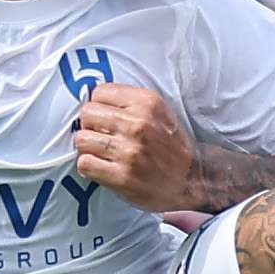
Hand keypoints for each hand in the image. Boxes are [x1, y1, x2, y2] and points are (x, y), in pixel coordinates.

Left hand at [72, 85, 198, 211]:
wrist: (192, 181)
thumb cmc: (172, 147)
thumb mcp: (160, 112)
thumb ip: (130, 102)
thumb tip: (92, 100)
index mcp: (147, 103)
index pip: (99, 92)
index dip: (100, 106)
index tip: (107, 118)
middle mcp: (138, 124)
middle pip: (87, 114)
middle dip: (91, 126)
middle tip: (103, 136)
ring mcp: (129, 152)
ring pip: (82, 139)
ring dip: (89, 148)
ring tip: (103, 153)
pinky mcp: (122, 177)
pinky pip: (84, 164)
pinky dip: (90, 167)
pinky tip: (103, 167)